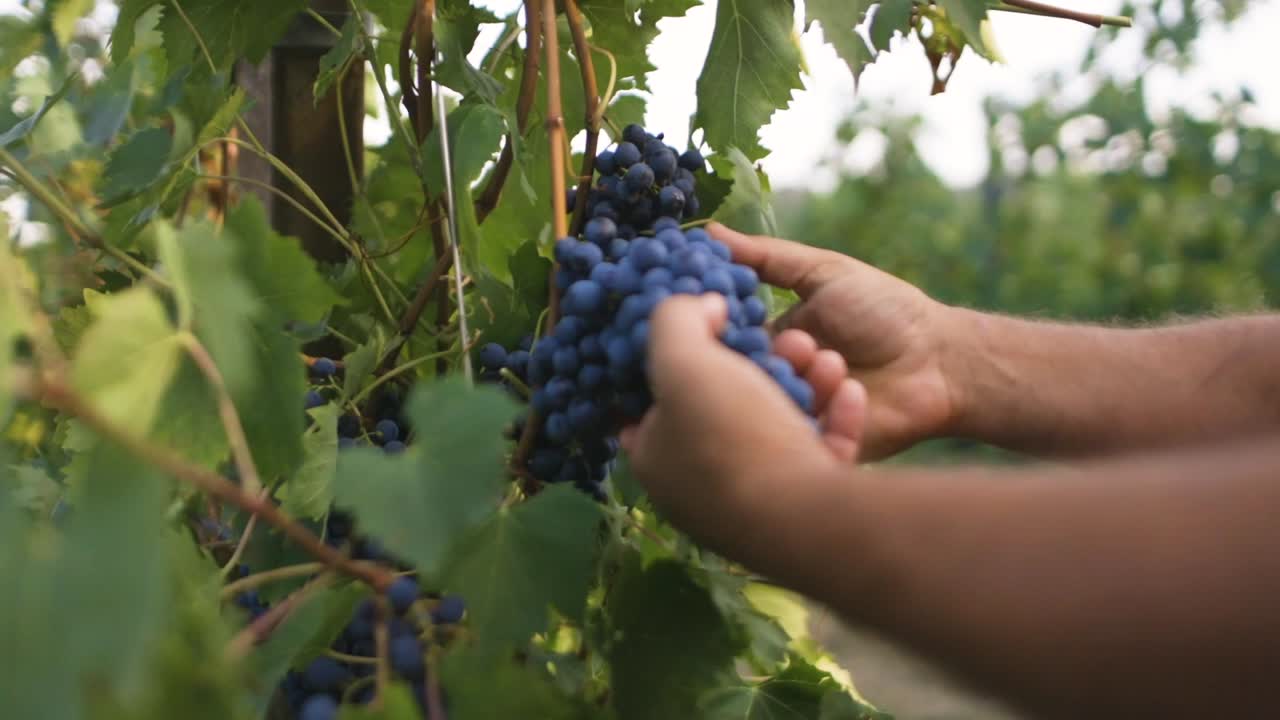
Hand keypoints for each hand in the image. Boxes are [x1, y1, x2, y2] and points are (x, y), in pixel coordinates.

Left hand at [620, 294, 864, 560]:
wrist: (808, 519)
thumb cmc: (731, 437)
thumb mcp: (683, 360)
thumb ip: (677, 322)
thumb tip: (701, 307)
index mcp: (659, 458)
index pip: (648, 403)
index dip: (669, 358)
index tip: (699, 322)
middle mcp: (703, 486)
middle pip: (726, 407)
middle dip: (756, 362)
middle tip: (781, 333)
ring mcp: (760, 501)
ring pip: (780, 425)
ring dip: (805, 382)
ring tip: (823, 355)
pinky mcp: (810, 509)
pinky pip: (822, 452)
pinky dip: (838, 418)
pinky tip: (850, 391)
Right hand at [710, 223, 958, 458]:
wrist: (941, 362)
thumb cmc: (886, 311)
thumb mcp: (824, 272)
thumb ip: (767, 257)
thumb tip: (709, 231)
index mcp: (770, 339)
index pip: (721, 336)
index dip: (707, 324)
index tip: (697, 311)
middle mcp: (774, 378)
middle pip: (733, 375)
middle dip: (753, 356)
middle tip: (789, 342)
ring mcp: (792, 412)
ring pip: (760, 405)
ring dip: (793, 377)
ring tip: (831, 359)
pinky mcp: (813, 444)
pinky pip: (790, 438)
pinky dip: (813, 409)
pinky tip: (844, 386)